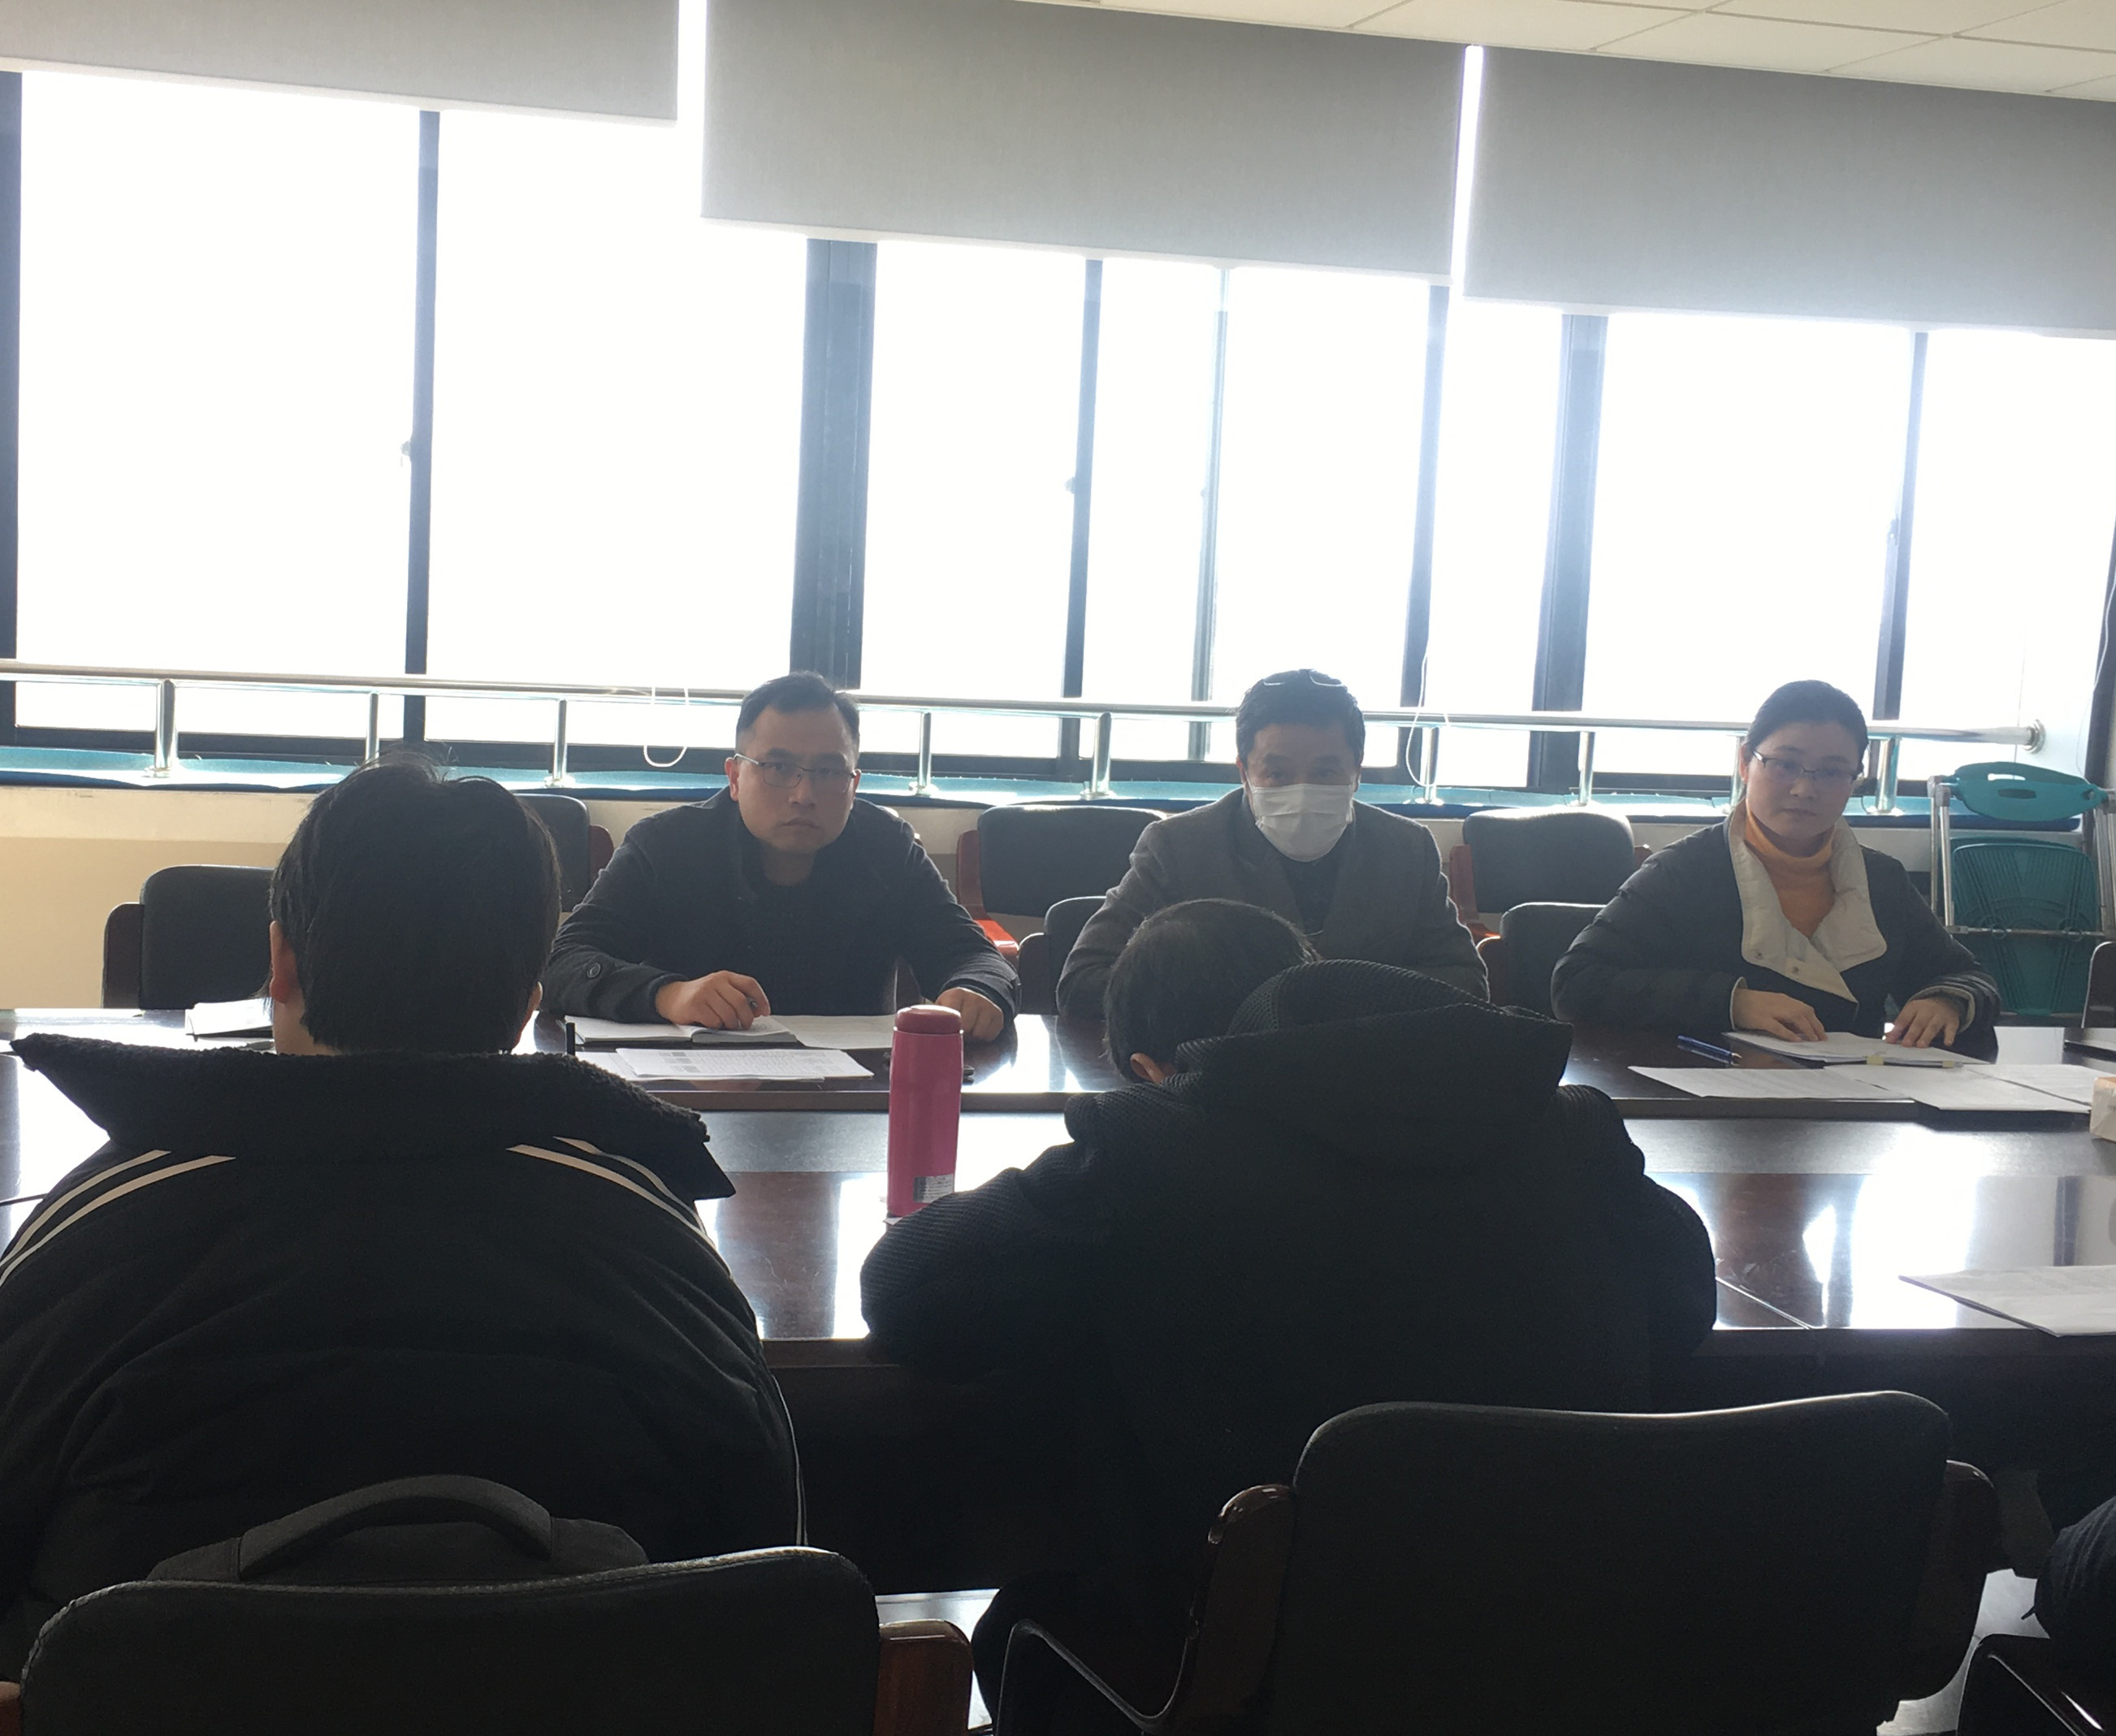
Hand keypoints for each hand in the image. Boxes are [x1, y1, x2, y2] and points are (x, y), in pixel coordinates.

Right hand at [655, 972, 770, 1029]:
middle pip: (741, 1002)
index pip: (749, 984)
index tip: (765, 1011)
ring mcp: (705, 992)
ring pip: (729, 1014)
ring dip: (731, 1024)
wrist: (671, 997)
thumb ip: (736, 996)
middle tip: (746, 1025)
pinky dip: (717, 1026)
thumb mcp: (719, 990)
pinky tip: (712, 1023)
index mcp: (725, 976)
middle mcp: (715, 982)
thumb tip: (756, 1010)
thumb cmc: (700, 997)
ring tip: (728, 1025)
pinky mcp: (695, 1005)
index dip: (761, 998)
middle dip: (747, 1017)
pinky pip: (714, 1021)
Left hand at [936, 987, 1005, 1042]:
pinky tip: (978, 1029)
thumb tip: (919, 1029)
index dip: (950, 1029)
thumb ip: (932, 1017)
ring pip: (979, 1034)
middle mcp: (974, 997)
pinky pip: (990, 1036)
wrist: (973, 995)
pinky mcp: (998, 1014)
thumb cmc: (952, 1007)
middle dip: (961, 1034)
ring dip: (972, 1036)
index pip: (953, 1017)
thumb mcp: (940, 1007)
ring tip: (968, 1030)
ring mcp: (988, 1005)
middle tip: (958, 1031)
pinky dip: (983, 1037)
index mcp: (956, 994)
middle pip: (967, 1028)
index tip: (948, 1031)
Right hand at [1730, 988, 1826, 1041]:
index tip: (1821, 1031)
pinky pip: (1778, 1026)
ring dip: (1806, 1028)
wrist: (1732, 1000)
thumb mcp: (1771, 1006)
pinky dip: (1789, 1033)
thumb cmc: (1750, 1004)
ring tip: (1812, 1039)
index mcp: (1783, 999)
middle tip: (1821, 1037)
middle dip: (1815, 1025)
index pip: (1805, 1009)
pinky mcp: (1762, 1019)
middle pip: (1804, 1012)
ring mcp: (1771, 1010)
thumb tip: (1798, 1028)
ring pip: (1795, 1017)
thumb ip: (1784, 1015)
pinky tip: (1795, 1039)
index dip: (1815, 1021)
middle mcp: (1780, 1003)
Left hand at [1887, 996, 1961, 1048]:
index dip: (1897, 1029)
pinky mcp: (1952, 1022)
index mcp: (1914, 1007)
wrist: (1947, 1001)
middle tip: (1906, 1044)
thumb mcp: (1911, 1013)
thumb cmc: (1924, 1011)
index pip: (1904, 1018)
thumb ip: (1901, 1025)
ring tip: (1921, 1045)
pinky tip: (1947, 1043)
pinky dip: (1949, 1036)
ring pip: (1932, 1027)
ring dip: (1926, 1036)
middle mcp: (1927, 1010)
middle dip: (1912, 1034)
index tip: (1890, 1040)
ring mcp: (1940, 1016)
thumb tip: (1888, 1037)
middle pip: (1918, 1023)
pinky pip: (1951, 1029)